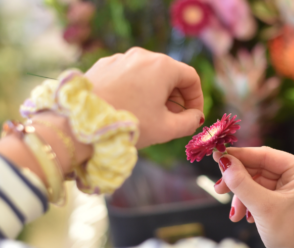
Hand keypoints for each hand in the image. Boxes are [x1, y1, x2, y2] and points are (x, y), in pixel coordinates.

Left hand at [85, 47, 204, 148]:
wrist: (81, 124)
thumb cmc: (129, 124)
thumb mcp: (167, 129)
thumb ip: (189, 122)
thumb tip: (195, 117)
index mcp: (163, 67)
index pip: (191, 78)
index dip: (197, 98)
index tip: (192, 116)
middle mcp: (143, 56)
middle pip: (170, 74)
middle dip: (177, 97)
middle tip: (174, 118)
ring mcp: (121, 58)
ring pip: (149, 74)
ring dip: (157, 93)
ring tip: (151, 115)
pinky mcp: (104, 65)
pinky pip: (129, 75)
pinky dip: (136, 89)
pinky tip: (130, 107)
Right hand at [213, 147, 293, 247]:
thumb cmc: (292, 236)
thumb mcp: (263, 207)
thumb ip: (241, 183)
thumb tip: (224, 161)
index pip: (266, 155)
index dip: (239, 156)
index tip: (217, 156)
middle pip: (260, 168)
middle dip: (239, 182)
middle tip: (219, 189)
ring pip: (258, 183)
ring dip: (243, 197)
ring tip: (235, 214)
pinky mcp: (287, 201)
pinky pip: (263, 194)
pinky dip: (250, 203)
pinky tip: (246, 217)